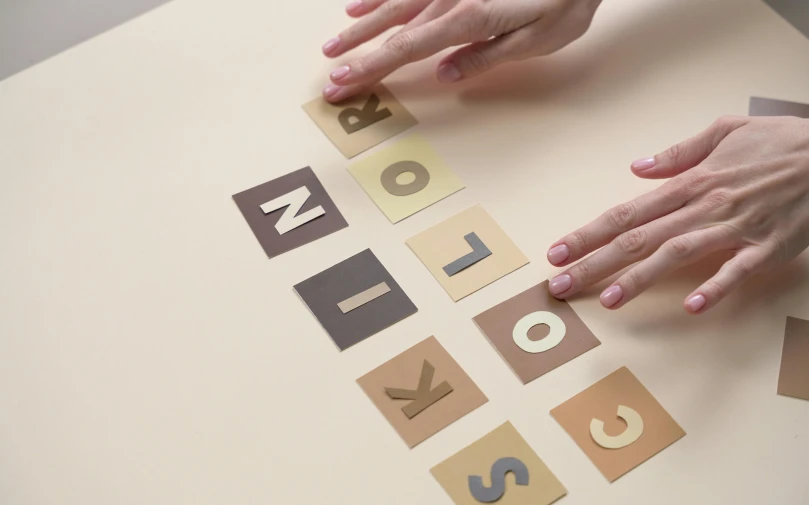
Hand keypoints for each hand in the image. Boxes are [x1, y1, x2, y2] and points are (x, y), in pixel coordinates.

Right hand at [321, 0, 602, 101]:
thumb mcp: (538, 38)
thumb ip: (487, 55)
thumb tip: (445, 76)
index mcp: (469, 18)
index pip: (407, 50)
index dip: (371, 69)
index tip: (342, 85)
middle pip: (391, 32)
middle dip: (357, 56)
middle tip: (329, 80)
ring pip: (392, 6)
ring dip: (359, 27)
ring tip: (331, 44)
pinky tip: (357, 3)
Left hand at [546, 115, 808, 313]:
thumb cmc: (781, 142)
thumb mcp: (727, 130)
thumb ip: (679, 152)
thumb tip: (637, 167)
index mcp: (692, 182)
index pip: (627, 211)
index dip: (588, 233)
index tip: (558, 251)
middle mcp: (705, 206)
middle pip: (639, 238)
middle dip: (595, 262)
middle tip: (560, 284)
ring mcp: (736, 227)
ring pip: (677, 254)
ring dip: (641, 278)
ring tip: (608, 299)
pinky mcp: (768, 247)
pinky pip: (738, 270)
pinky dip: (716, 287)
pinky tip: (693, 307)